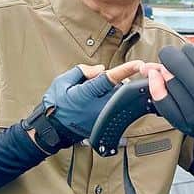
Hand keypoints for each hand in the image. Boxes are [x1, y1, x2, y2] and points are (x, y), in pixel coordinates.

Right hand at [24, 61, 142, 152]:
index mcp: (88, 94)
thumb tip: (101, 69)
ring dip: (114, 90)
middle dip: (116, 80)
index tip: (140, 64)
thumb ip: (83, 71)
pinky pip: (116, 107)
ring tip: (96, 94)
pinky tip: (98, 102)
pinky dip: (112, 100)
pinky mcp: (106, 122)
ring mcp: (104, 116)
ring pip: (119, 97)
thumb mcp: (62, 82)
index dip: (127, 70)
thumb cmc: (56, 104)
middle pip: (119, 87)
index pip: (111, 78)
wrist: (53, 129)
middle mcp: (99, 106)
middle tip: (98, 82)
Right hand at [146, 44, 193, 136]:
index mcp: (190, 126)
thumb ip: (166, 83)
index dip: (157, 90)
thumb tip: (146, 69)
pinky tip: (188, 51)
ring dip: (181, 65)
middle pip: (181, 94)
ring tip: (174, 54)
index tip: (151, 72)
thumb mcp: (186, 92)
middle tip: (163, 58)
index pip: (169, 110)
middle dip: (169, 73)